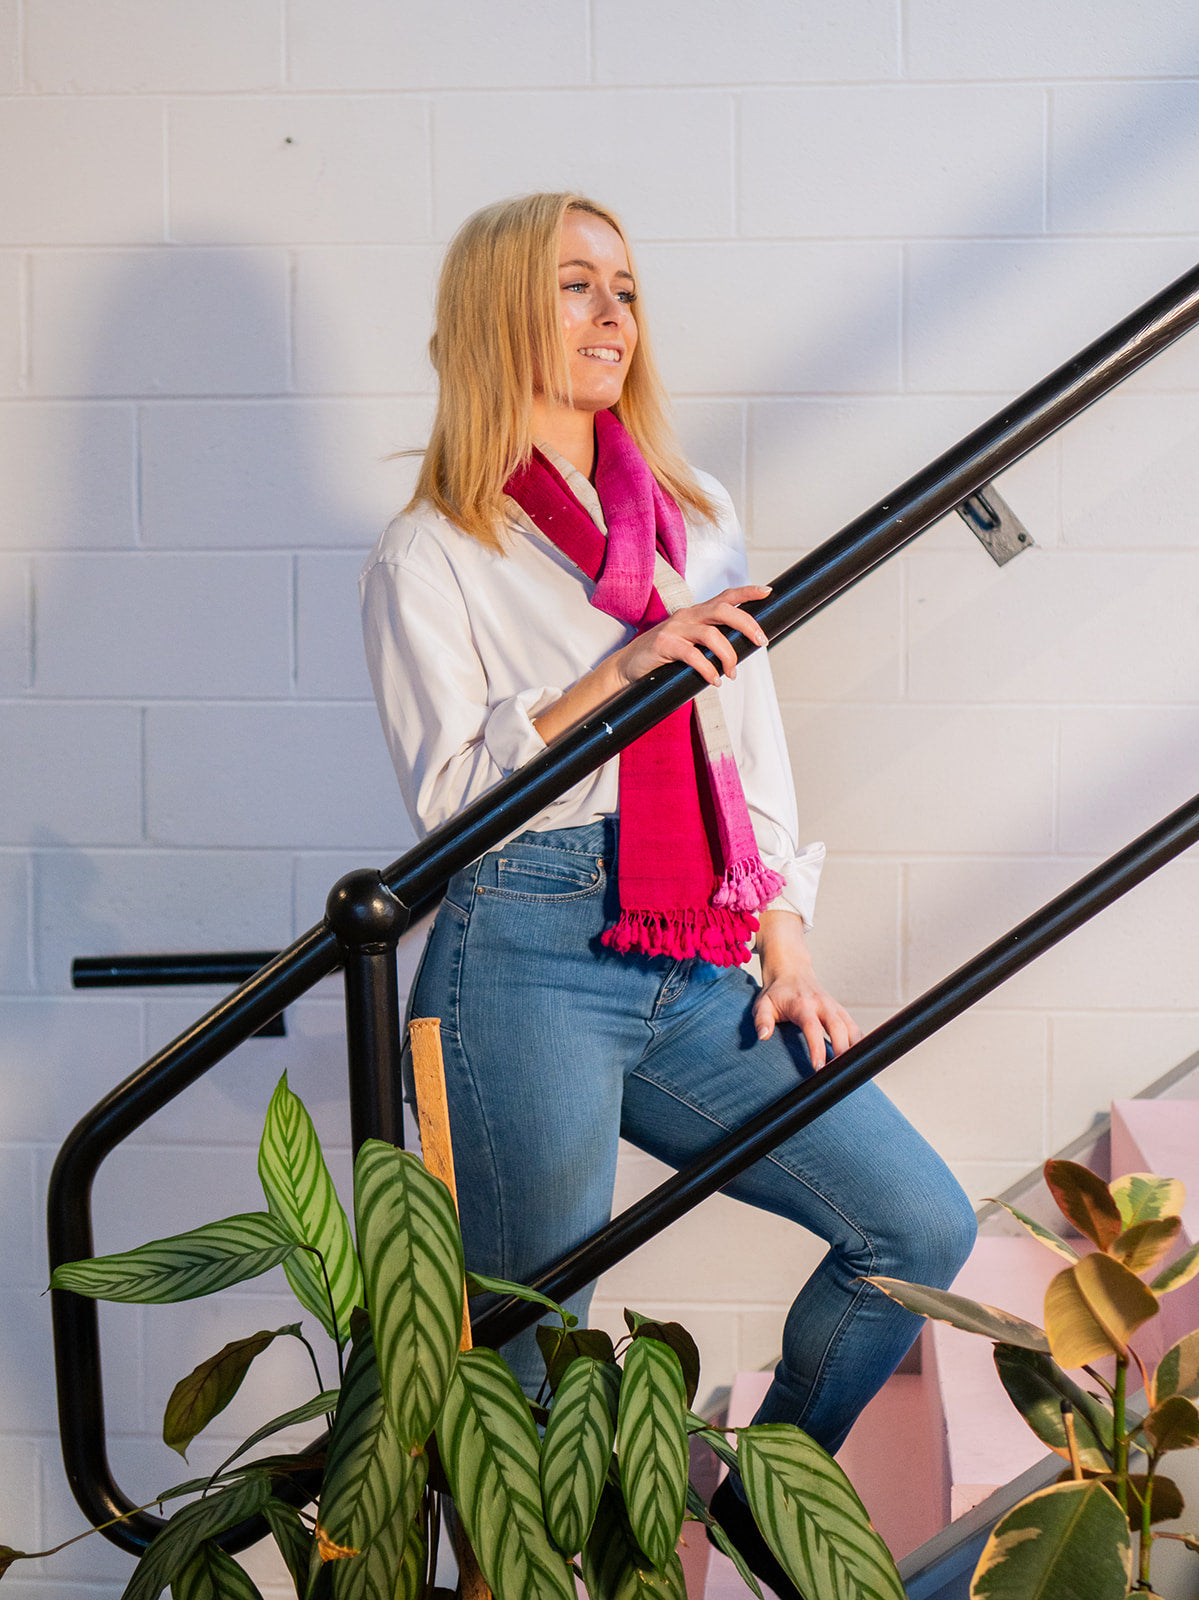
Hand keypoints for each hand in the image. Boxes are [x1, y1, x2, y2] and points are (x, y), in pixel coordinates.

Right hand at [615, 586, 769, 689]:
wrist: (628, 666)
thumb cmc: (663, 656)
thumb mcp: (690, 643)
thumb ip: (711, 642)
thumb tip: (741, 652)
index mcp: (696, 613)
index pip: (725, 596)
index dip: (747, 592)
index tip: (767, 592)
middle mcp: (687, 616)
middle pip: (723, 610)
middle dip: (747, 624)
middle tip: (762, 641)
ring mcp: (674, 629)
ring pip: (711, 635)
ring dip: (728, 656)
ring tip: (732, 673)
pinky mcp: (663, 644)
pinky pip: (693, 656)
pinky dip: (708, 670)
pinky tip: (714, 680)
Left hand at [752, 910, 861, 1069]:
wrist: (792, 972)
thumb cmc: (777, 993)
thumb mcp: (762, 1004)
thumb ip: (761, 1020)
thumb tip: (763, 1036)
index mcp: (803, 1005)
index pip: (813, 1028)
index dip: (817, 1048)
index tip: (819, 1068)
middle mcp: (823, 1005)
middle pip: (839, 1029)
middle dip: (842, 1052)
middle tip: (840, 1074)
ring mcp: (835, 1008)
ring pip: (852, 1029)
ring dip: (855, 1050)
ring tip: (852, 1071)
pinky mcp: (842, 1012)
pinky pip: (855, 1029)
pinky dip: (859, 1044)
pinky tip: (858, 1060)